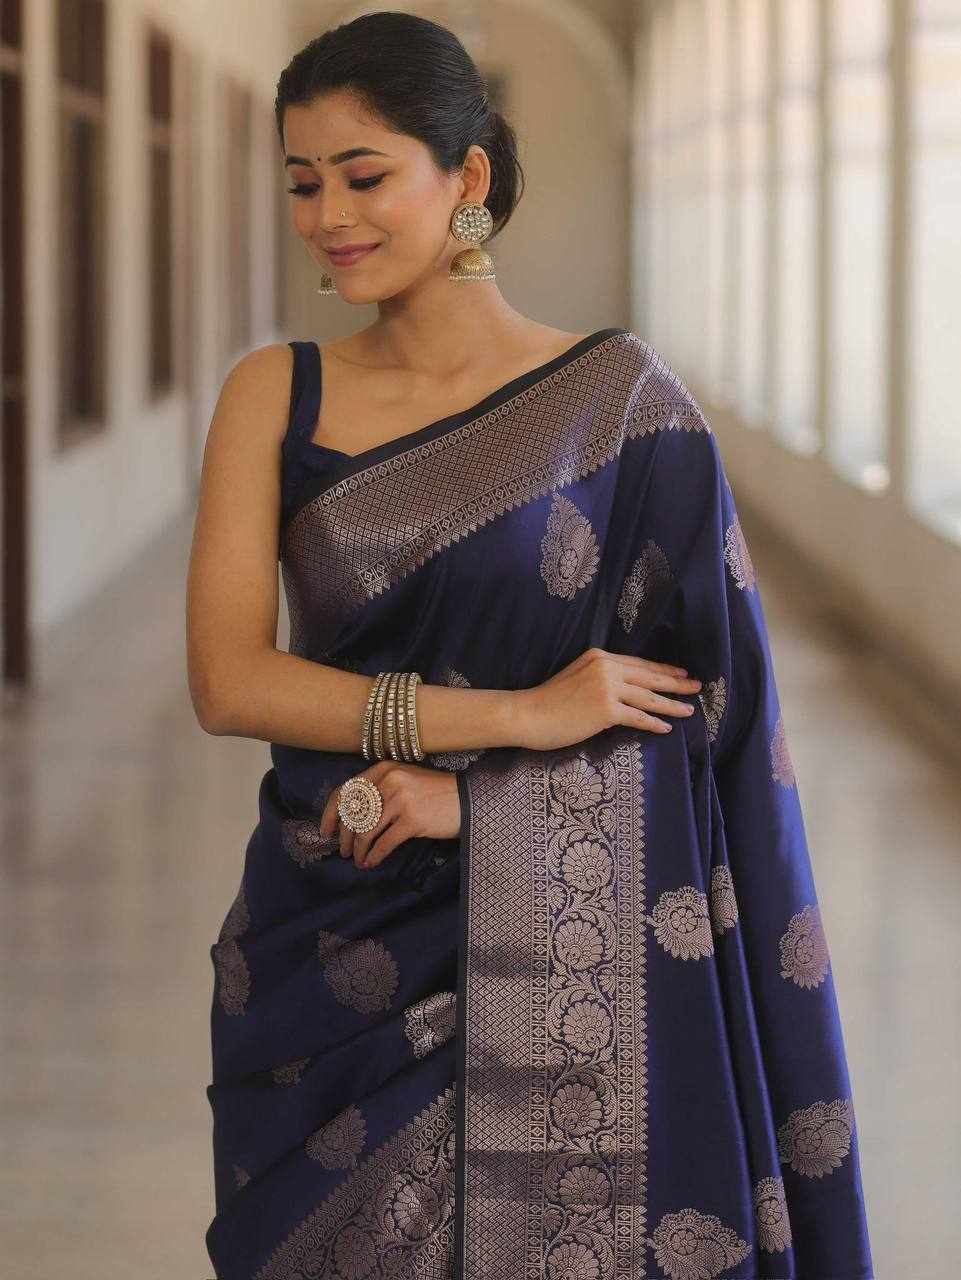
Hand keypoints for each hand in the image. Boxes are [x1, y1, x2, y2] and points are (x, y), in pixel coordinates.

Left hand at [320, 760, 460, 869]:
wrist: (467, 799)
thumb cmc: (434, 793)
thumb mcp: (404, 781)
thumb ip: (379, 790)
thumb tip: (350, 817)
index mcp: (384, 769)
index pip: (347, 790)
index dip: (331, 813)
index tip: (325, 831)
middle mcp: (390, 780)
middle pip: (355, 813)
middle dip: (346, 837)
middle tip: (344, 852)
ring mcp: (401, 800)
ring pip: (367, 830)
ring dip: (359, 850)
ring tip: (358, 860)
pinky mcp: (412, 820)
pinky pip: (384, 843)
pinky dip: (374, 856)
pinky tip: (371, 863)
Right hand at [513, 647, 702, 750]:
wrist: (528, 714)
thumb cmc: (549, 701)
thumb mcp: (577, 677)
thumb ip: (599, 676)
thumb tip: (625, 688)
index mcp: (599, 656)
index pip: (639, 663)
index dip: (662, 670)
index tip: (680, 673)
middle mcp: (606, 667)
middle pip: (649, 677)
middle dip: (676, 683)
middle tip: (697, 687)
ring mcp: (607, 687)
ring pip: (648, 698)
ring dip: (672, 705)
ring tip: (689, 710)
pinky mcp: (606, 709)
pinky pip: (638, 717)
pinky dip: (654, 723)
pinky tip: (666, 728)